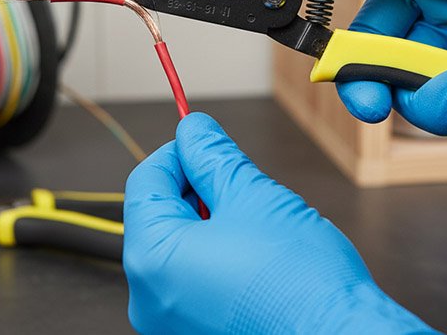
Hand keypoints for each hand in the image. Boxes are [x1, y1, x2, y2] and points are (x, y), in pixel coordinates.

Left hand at [123, 112, 436, 334]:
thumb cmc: (301, 281)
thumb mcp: (253, 195)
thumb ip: (213, 157)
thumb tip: (194, 132)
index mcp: (152, 258)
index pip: (146, 181)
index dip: (178, 151)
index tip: (205, 141)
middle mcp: (149, 298)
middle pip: (159, 217)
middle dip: (196, 189)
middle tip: (239, 181)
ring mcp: (171, 324)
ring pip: (178, 250)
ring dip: (209, 224)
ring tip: (256, 222)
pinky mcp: (196, 334)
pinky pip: (193, 283)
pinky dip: (216, 260)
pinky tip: (256, 256)